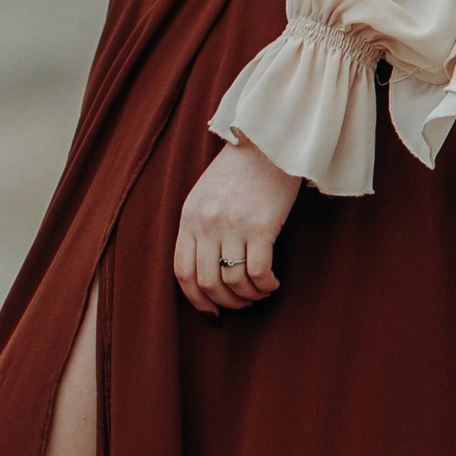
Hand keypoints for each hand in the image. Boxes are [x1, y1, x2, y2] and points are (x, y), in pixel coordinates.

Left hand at [174, 139, 300, 316]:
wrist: (267, 143)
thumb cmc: (239, 171)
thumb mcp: (205, 195)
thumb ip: (199, 227)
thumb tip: (206, 268)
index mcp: (189, 218)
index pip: (182, 272)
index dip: (196, 300)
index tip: (211, 312)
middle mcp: (206, 225)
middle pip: (207, 282)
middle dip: (225, 303)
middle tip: (242, 304)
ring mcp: (232, 226)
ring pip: (233, 282)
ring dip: (248, 297)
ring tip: (260, 293)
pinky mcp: (261, 226)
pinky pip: (258, 272)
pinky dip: (265, 285)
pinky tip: (273, 283)